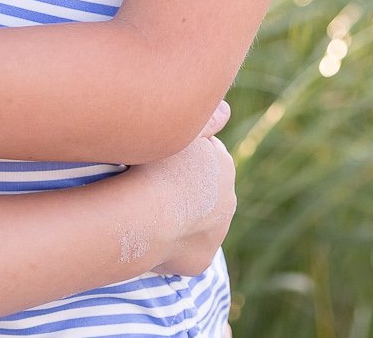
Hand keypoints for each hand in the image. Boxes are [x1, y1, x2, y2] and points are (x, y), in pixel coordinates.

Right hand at [130, 101, 235, 276]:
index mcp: (223, 165)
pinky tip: (148, 236)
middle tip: (150, 187)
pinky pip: (183, 250)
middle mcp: (228, 199)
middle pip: (202, 191)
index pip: (202, 157)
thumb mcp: (180, 129)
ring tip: (147, 213)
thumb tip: (227, 111)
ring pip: (196, 221)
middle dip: (184, 189)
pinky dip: (170, 245)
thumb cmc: (155, 166)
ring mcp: (217, 233)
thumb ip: (205, 117)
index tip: (157, 159)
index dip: (179, 157)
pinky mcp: (201, 260)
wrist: (144, 216)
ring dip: (179, 217)